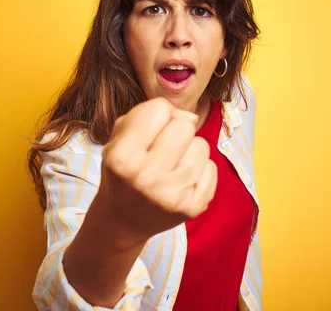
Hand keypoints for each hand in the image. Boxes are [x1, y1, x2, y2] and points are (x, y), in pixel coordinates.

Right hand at [93, 97, 217, 247]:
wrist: (121, 220)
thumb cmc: (122, 171)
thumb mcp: (118, 138)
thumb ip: (146, 114)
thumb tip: (190, 117)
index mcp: (122, 156)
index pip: (159, 109)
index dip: (157, 115)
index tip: (149, 132)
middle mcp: (146, 177)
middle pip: (184, 126)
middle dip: (176, 131)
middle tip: (163, 149)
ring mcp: (171, 195)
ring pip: (202, 145)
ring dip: (190, 150)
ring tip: (172, 165)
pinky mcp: (192, 207)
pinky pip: (212, 167)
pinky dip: (201, 169)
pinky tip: (183, 180)